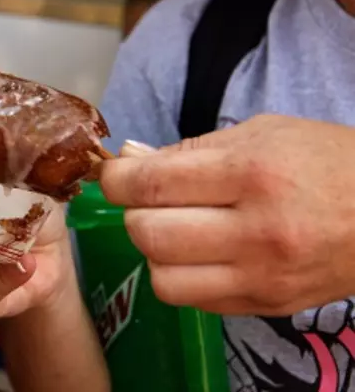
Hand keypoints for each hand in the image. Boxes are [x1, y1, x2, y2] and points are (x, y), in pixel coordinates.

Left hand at [99, 114, 354, 315]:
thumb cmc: (324, 160)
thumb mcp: (260, 133)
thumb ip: (189, 150)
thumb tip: (129, 162)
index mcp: (252, 173)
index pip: (152, 184)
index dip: (116, 179)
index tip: (113, 174)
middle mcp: (257, 229)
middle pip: (149, 234)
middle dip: (133, 213)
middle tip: (147, 200)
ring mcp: (263, 275)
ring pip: (164, 277)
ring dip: (155, 251)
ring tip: (175, 229)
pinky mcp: (268, 305)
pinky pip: (194, 300)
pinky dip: (181, 276)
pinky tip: (200, 253)